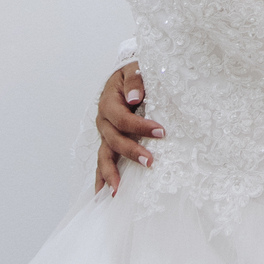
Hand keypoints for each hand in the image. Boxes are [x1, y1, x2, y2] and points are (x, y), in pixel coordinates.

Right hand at [94, 62, 165, 195]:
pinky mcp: (109, 141)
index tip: (161, 132)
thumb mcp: (134, 69)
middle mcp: (104, 121)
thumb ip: (134, 80)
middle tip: (149, 162)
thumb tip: (135, 97)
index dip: (140, 126)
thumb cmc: (133, 74)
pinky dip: (102, 177)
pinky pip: (103, 160)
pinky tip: (103, 193)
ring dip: (111, 173)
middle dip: (131, 152)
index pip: (123, 118)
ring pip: (104, 155)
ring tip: (117, 190)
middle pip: (114, 140)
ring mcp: (105, 133)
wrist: (125, 76)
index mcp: (109, 103)